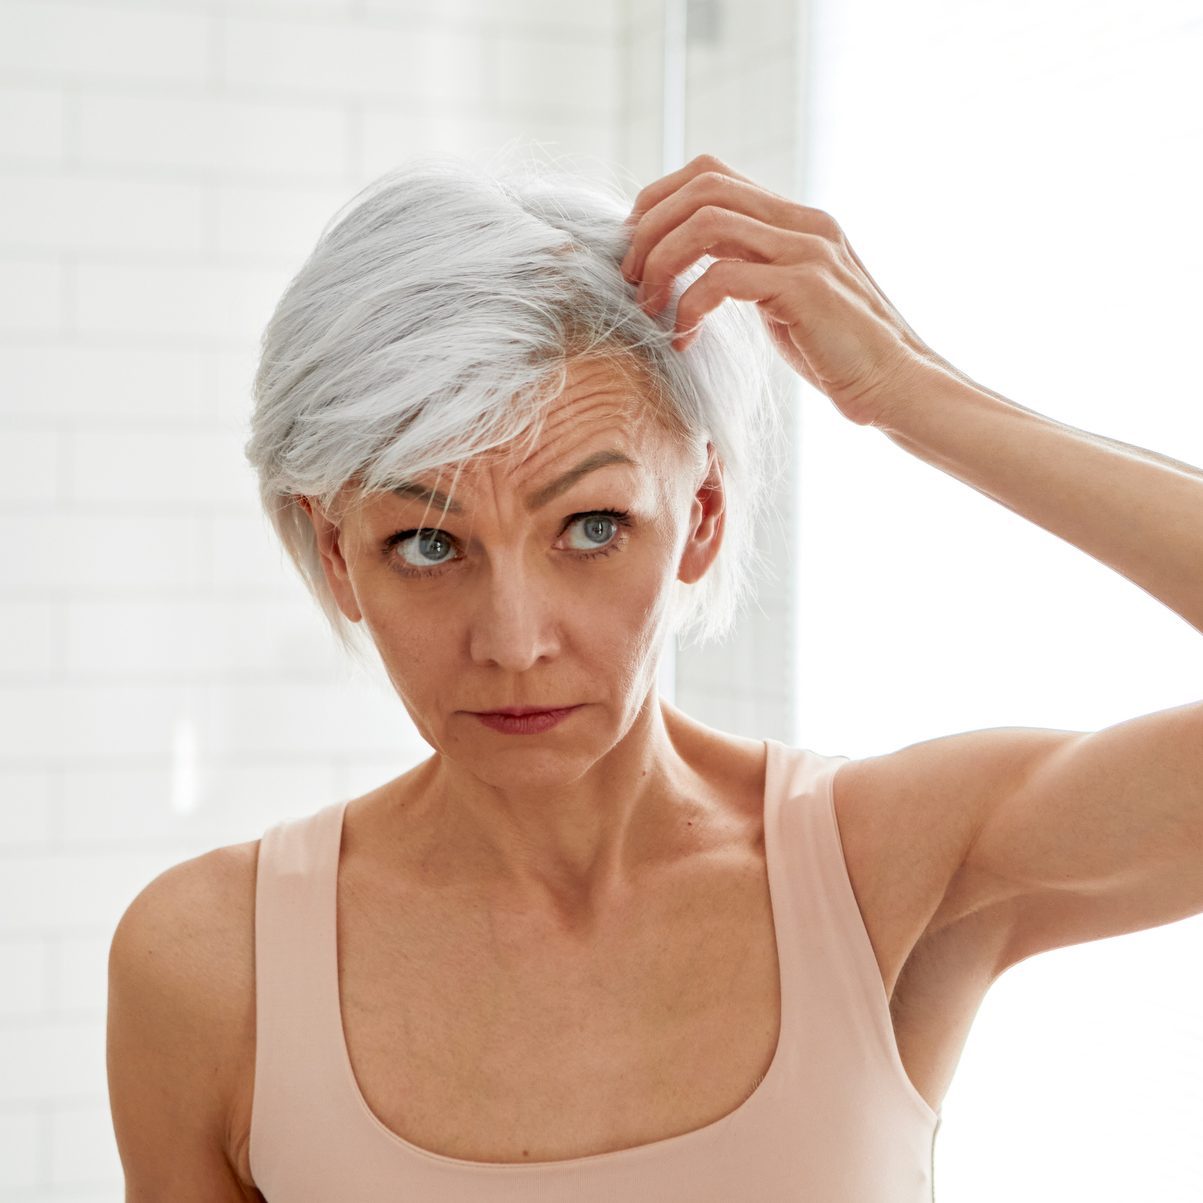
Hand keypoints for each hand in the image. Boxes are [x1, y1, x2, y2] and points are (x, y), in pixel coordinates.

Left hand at [620, 153, 946, 428]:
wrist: (895, 385)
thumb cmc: (833, 353)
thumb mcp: (782, 298)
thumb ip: (747, 268)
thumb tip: (689, 268)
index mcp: (793, 217)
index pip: (710, 174)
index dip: (658, 202)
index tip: (633, 252)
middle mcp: (801, 221)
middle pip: (701, 185)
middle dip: (649, 229)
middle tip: (629, 280)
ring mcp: (806, 250)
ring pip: (706, 223)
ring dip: (661, 265)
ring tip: (648, 310)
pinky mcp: (805, 288)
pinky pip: (724, 277)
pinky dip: (689, 307)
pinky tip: (683, 339)